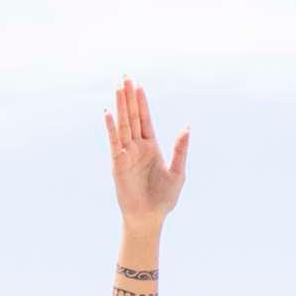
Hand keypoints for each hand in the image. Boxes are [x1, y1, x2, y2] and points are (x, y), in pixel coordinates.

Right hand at [105, 81, 188, 226]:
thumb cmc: (164, 198)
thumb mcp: (178, 172)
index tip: (138, 85)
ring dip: (120, 106)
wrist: (150, 217)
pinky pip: (114, 143)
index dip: (141, 102)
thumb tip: (187, 128)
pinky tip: (108, 114)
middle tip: (124, 77)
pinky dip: (111, 128)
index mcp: (151, 146)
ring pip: (123, 125)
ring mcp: (126, 154)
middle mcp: (137, 147)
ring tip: (117, 87)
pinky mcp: (118, 164)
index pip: (145, 119)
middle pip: (132, 117)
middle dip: (128, 97)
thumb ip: (180, 150)